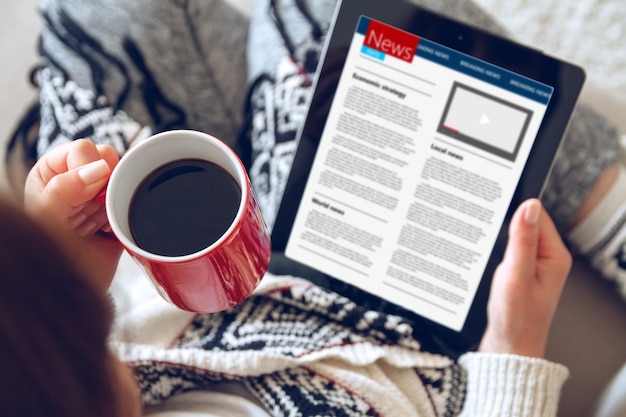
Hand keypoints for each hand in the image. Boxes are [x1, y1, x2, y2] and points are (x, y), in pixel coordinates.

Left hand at [24, 139, 121, 292]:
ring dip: (118, 198)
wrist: (72, 289)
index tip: (89, 188)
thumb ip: (65, 188)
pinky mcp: (118, 215)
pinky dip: (131, 211)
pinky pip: (136, 201)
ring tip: (102, 218)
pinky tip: (114, 224)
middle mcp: (75, 182)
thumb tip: (99, 168)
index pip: (82, 149)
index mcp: (51, 173)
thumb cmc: (48, 254)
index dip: (90, 165)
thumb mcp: (46, 218)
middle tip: (96, 202)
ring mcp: (99, 198)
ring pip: (125, 179)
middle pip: (108, 160)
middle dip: (108, 181)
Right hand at [479, 198, 571, 357]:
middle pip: (524, 224)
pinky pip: (507, 251)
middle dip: (503, 225)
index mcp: (554, 256)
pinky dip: (494, 251)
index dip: (514, 208)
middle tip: (484, 228)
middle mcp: (546, 259)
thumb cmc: (516, 319)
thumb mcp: (516, 275)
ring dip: (497, 239)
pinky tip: (484, 258)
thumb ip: (522, 239)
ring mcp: (532, 267)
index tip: (493, 207)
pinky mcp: (518, 274)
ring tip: (485, 247)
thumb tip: (529, 206)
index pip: (537, 215)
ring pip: (513, 238)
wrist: (506, 349)